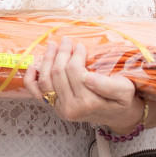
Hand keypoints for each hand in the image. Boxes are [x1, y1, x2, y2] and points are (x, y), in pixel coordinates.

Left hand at [23, 37, 143, 134]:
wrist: (117, 115)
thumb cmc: (122, 100)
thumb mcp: (124, 90)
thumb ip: (106, 85)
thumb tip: (86, 77)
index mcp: (88, 103)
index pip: (74, 71)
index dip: (76, 55)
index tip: (80, 46)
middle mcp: (71, 108)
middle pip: (58, 74)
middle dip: (61, 53)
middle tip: (66, 41)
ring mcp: (60, 109)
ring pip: (45, 81)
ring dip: (47, 60)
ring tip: (53, 46)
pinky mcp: (54, 107)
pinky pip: (36, 93)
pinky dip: (31, 79)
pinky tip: (33, 65)